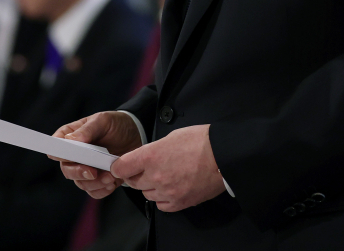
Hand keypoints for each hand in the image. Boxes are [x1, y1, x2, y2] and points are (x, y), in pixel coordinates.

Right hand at [51, 112, 143, 198]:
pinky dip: (102, 190)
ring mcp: (86, 169)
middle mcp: (75, 155)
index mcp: (71, 137)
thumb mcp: (103, 121)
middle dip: (79, 173)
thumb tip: (71, 140)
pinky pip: (94, 192)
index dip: (59, 153)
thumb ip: (87, 130)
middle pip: (67, 169)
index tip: (70, 157)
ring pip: (81, 183)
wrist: (136, 135)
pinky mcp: (98, 181)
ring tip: (110, 176)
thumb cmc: (116, 124)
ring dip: (95, 183)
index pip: (56, 147)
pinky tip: (112, 182)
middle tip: (93, 172)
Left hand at [111, 124, 225, 212]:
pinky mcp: (180, 202)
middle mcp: (156, 176)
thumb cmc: (201, 141)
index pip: (121, 167)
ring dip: (151, 187)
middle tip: (147, 169)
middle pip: (133, 182)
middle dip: (137, 175)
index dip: (119, 167)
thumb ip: (153, 150)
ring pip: (147, 194)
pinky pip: (161, 205)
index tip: (121, 167)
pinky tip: (172, 188)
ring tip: (165, 176)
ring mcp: (167, 191)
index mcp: (151, 156)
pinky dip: (163, 198)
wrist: (224, 156)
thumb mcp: (171, 137)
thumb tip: (145, 159)